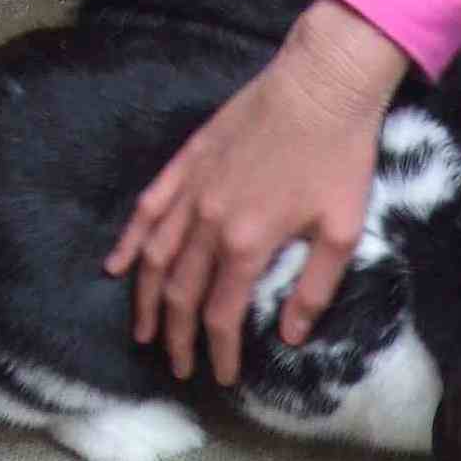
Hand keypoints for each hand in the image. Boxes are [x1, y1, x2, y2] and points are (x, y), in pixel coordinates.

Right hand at [104, 0, 408, 384]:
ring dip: (146, 299)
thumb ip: (314, 288)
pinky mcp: (188, 160)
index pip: (220, 313)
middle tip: (176, 366)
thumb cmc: (340, 156)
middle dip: (176, 336)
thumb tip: (292, 338)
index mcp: (247, 243)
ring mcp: (192, 189)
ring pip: (155, 256)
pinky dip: (130, 240)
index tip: (221, 376)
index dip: (219, 351)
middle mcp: (208, 221)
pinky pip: (148, 207)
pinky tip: (118, 265)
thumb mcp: (342, 230)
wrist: (322, 84)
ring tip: (143, 330)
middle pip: (180, 292)